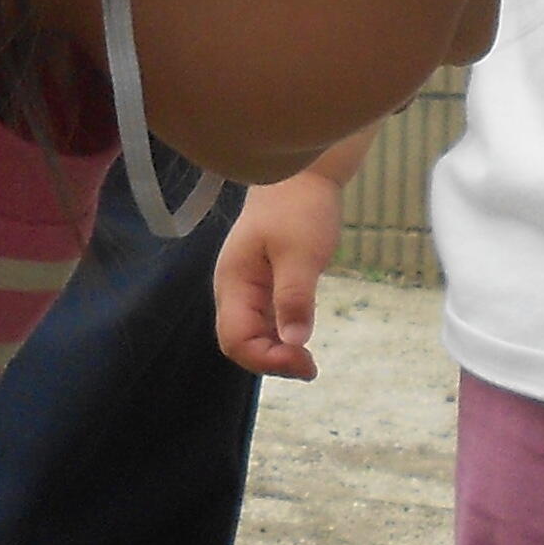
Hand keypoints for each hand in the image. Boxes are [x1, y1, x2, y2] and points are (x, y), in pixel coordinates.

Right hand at [212, 160, 350, 381]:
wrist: (302, 176)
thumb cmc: (298, 208)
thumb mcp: (300, 253)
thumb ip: (294, 296)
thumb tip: (295, 342)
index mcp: (234, 283)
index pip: (236, 340)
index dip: (266, 360)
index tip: (304, 362)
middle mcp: (234, 291)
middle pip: (239, 342)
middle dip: (270, 362)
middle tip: (310, 368)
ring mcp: (247, 289)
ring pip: (252, 336)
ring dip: (276, 353)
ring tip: (308, 363)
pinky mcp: (263, 286)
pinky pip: (264, 323)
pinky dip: (281, 338)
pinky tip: (301, 342)